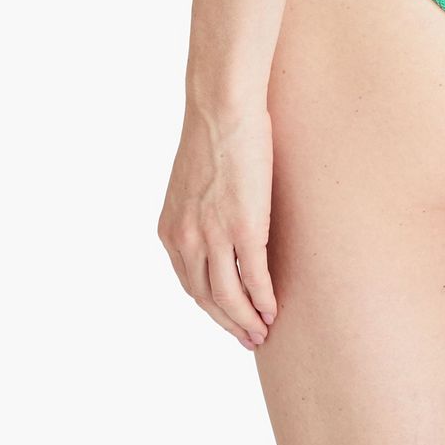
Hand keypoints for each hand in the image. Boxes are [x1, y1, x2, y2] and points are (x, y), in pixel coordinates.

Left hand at [158, 104, 276, 349]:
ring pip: (229, 297)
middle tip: (248, 336)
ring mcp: (214, 236)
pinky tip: (273, 308)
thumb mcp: (192, 182)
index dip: (211, 305)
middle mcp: (186, 239)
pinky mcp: (245, 228)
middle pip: (206, 298)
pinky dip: (264, 299)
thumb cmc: (214, 133)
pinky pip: (254, 278)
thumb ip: (198, 210)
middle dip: (228, 322)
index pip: (189, 282)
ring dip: (247, 320)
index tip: (228, 316)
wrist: (222, 108)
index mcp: (171, 229)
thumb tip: (216, 219)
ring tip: (263, 331)